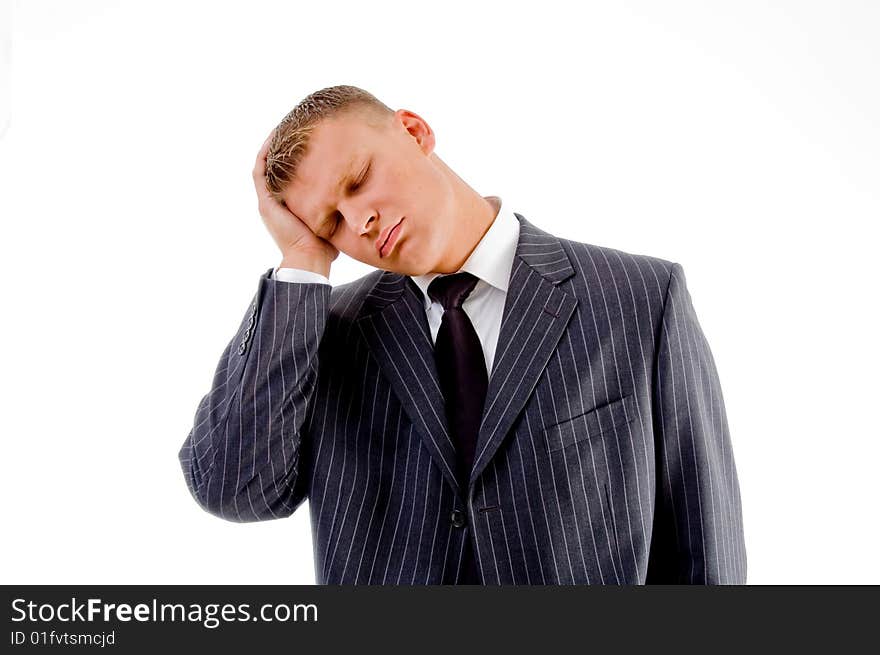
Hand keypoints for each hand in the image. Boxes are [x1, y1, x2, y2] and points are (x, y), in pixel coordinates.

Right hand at [253, 131, 338, 275]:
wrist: (311, 259)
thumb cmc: (325, 247)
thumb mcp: (333, 218)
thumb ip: (340, 206)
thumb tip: (363, 196)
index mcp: (289, 204)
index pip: (289, 173)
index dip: (295, 156)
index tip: (307, 138)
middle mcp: (275, 201)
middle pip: (276, 165)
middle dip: (283, 146)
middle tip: (294, 126)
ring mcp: (268, 201)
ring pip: (265, 164)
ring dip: (272, 145)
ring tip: (283, 126)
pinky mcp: (265, 202)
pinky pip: (260, 171)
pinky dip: (265, 154)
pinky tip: (273, 137)